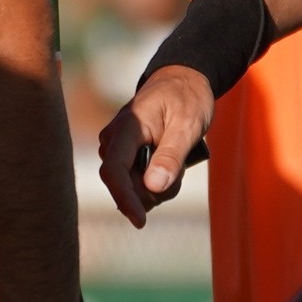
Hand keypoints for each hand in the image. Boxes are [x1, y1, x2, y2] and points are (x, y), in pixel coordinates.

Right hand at [97, 68, 213, 226]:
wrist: (183, 81)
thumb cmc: (187, 98)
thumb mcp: (188, 124)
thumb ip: (171, 155)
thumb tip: (152, 188)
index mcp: (127, 127)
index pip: (114, 170)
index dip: (125, 198)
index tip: (140, 221)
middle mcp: (113, 139)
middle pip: (125, 184)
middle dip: (154, 190)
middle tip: (181, 170)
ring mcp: (117, 148)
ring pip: (131, 187)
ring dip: (157, 187)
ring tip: (177, 163)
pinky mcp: (123, 155)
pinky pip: (135, 182)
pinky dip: (154, 183)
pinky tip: (169, 168)